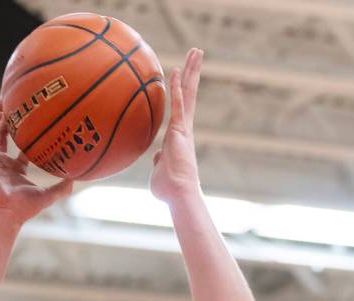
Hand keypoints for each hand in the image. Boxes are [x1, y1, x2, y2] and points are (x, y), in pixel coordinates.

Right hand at [0, 98, 72, 226]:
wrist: (4, 215)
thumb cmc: (23, 210)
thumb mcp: (47, 196)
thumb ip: (61, 188)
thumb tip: (77, 179)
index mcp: (14, 169)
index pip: (19, 145)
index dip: (25, 130)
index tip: (34, 116)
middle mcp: (1, 162)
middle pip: (2, 132)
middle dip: (8, 115)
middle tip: (18, 98)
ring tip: (5, 97)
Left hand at [149, 48, 202, 204]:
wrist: (178, 195)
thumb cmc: (169, 189)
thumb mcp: (160, 171)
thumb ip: (159, 160)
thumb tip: (157, 155)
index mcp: (178, 137)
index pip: (182, 108)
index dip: (183, 91)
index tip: (182, 76)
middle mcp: (184, 129)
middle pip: (190, 95)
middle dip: (193, 74)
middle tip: (196, 54)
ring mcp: (184, 128)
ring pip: (189, 94)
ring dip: (191, 72)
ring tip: (196, 51)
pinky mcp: (181, 131)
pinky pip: (179, 105)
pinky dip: (177, 88)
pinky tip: (176, 71)